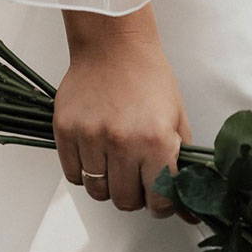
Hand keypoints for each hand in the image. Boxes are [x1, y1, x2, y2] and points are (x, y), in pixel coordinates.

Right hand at [54, 7, 196, 220]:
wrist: (113, 45)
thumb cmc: (147, 78)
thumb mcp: (176, 118)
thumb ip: (181, 162)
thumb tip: (185, 202)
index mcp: (155, 140)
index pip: (159, 199)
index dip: (162, 205)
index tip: (160, 200)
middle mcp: (122, 142)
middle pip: (125, 201)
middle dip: (135, 196)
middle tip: (137, 179)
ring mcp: (90, 137)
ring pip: (97, 191)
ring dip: (109, 185)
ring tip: (115, 165)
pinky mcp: (66, 131)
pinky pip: (73, 175)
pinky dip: (85, 173)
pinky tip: (96, 156)